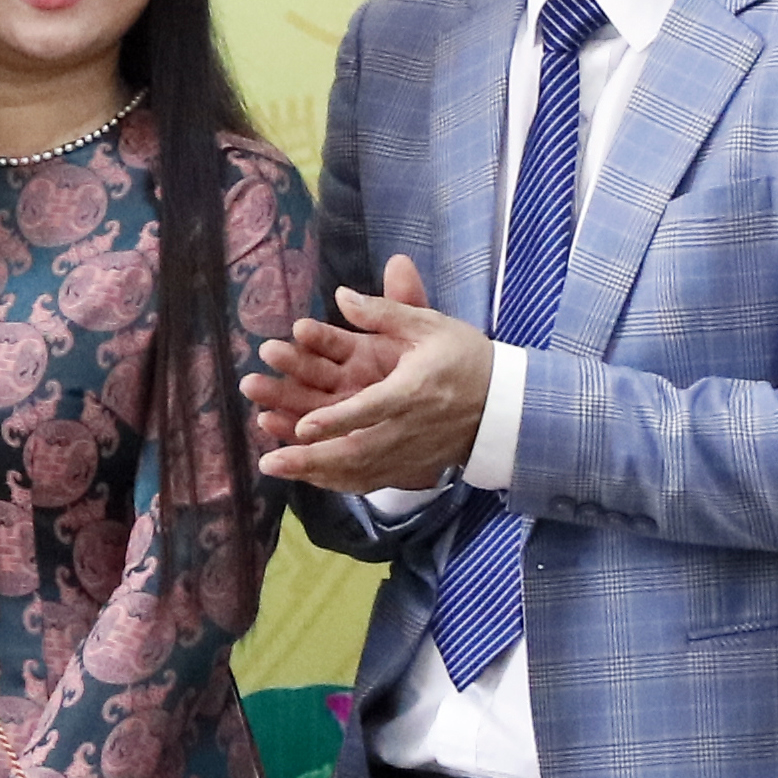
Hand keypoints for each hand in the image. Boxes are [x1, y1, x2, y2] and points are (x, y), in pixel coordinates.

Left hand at [251, 254, 493, 491]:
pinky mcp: (413, 467)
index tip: (303, 427)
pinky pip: (372, 481)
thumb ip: (384, 311)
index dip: (337, 420)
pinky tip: (306, 478)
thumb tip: (341, 295)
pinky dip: (338, 482)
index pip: (371, 408)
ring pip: (359, 471)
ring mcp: (412, 453)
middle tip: (269, 461)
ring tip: (274, 468)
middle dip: (311, 458)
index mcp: (414, 390)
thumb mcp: (430, 326)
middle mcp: (410, 428)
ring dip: (315, 472)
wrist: (508, 405)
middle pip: (357, 450)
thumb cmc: (466, 358)